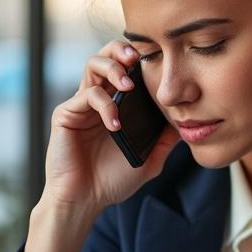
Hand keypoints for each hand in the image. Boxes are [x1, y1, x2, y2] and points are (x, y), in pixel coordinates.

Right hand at [17, 42, 181, 251]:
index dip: (139, 61)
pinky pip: (87, 96)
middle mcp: (97, 99)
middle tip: (136, 58)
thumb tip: (185, 123)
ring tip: (128, 85)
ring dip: (112, 68)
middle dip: (121, 50)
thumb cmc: (112, 181)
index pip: (126, 70)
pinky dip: (105, 105)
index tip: (158, 62)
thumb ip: (164, 141)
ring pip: (92, 66)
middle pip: (106, 56)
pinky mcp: (66, 114)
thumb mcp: (148, 160)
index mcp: (115, 105)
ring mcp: (80, 105)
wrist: (85, 201)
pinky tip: (115, 124)